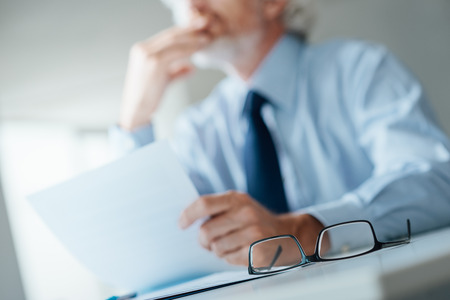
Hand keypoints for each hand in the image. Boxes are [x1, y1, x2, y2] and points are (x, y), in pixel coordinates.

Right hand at [119, 20, 211, 130]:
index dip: (184, 32)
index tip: (199, 31)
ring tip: (206, 40)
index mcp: (141, 50)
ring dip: (192, 40)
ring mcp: (147, 55)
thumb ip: (175, 71)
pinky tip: (198, 50)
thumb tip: (191, 68)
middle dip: (190, 31)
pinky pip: (175, 53)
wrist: (136, 111)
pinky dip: (188, 50)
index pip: (166, 36)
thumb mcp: (163, 80)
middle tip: (205, 29)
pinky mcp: (154, 63)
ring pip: (174, 42)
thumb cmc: (148, 97)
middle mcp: (142, 49)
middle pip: (171, 35)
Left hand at [178, 191, 324, 265]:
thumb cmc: (256, 219)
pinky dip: (230, 257)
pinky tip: (241, 250)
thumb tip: (187, 218)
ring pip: (216, 248)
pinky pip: (228, 259)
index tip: (181, 224)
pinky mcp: (257, 252)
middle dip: (204, 240)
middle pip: (206, 231)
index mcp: (237, 199)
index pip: (204, 204)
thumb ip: (217, 208)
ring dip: (218, 250)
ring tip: (231, 244)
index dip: (188, 215)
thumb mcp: (240, 205)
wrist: (288, 233)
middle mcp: (246, 214)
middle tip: (210, 240)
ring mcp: (253, 234)